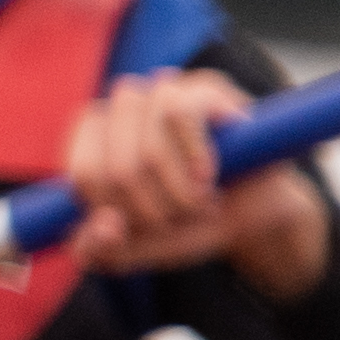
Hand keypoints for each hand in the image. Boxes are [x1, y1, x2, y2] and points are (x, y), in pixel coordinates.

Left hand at [63, 69, 329, 294]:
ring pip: (148, 149)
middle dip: (152, 213)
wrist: (256, 212)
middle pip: (115, 169)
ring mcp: (160, 90)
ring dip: (178, 193)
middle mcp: (120, 107)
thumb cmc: (190, 221)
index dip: (117, 213)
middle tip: (182, 219)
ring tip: (200, 201)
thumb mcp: (142, 248)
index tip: (145, 228)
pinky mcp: (203, 87)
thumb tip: (102, 230)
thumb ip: (104, 252)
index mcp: (92, 137)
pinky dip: (196, 159)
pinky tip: (210, 176)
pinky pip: (178, 115)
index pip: (83, 174)